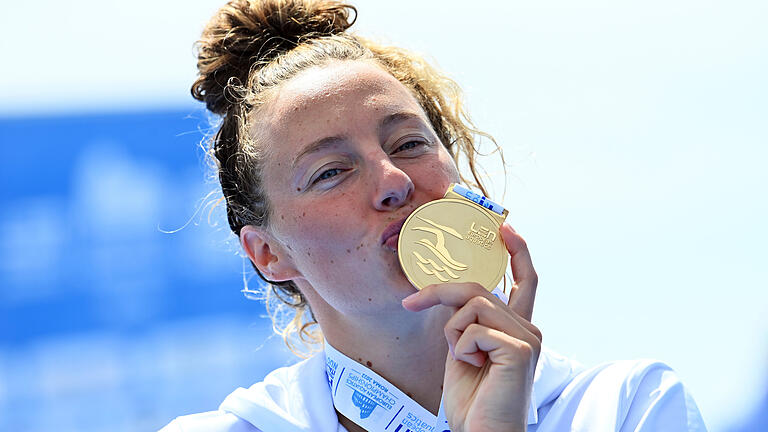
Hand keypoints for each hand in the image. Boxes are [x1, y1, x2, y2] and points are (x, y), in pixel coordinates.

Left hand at [402, 223, 540, 431]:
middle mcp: (529, 329)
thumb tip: (452, 297)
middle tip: (413, 302)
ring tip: (463, 359)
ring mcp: (528, 338)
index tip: (506, 229)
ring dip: (452, 332)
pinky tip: (473, 368)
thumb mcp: (463, 349)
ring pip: (473, 304)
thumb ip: (466, 321)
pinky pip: (472, 329)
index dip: (517, 252)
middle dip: (441, 293)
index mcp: (518, 328)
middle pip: (480, 288)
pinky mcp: (520, 349)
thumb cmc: (474, 400)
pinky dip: (460, 349)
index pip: (524, 281)